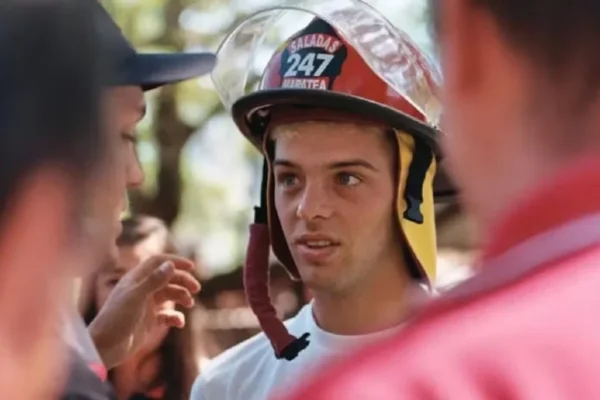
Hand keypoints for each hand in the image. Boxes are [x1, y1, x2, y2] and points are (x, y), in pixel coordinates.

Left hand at [88, 254, 199, 368]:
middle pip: (167, 278)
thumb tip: (171, 265)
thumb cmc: (116, 319)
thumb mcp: (136, 298)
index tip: (191, 267)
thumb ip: (154, 281)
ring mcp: (145, 306)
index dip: (175, 261)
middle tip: (196, 289)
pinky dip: (176, 317)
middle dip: (183, 281)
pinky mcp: (149, 322)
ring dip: (181, 297)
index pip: (158, 262)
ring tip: (189, 304)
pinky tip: (179, 323)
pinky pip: (167, 316)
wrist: (104, 348)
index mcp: (136, 279)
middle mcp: (142, 290)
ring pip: (169, 295)